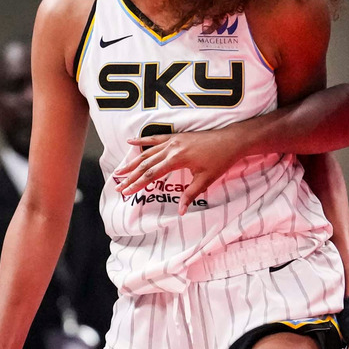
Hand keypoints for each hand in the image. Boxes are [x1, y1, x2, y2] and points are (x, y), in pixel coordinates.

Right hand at [114, 129, 243, 213]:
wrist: (231, 140)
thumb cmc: (220, 160)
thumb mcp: (206, 179)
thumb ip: (190, 194)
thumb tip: (180, 211)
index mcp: (177, 159)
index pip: (152, 174)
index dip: (137, 184)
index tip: (126, 192)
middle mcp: (172, 148)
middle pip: (145, 163)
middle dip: (130, 176)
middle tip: (118, 186)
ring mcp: (173, 141)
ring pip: (147, 152)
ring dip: (132, 161)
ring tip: (119, 170)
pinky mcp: (176, 137)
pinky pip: (155, 138)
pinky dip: (142, 140)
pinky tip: (131, 141)